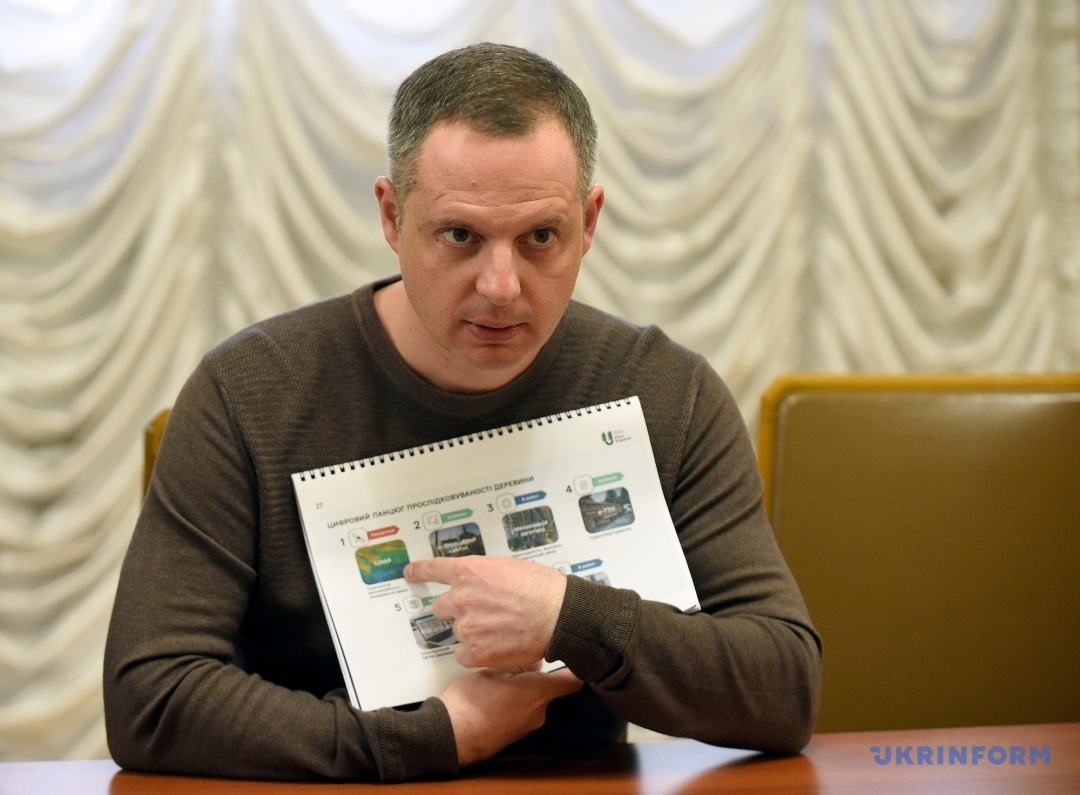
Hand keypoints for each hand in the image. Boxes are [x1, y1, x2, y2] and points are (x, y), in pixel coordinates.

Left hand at [404, 556, 565, 668]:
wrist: (557, 615)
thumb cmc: (541, 588)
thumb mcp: (508, 567)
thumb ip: (484, 575)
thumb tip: (478, 583)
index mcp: (468, 572)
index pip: (433, 569)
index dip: (419, 571)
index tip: (410, 573)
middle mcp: (460, 598)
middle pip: (441, 607)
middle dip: (456, 610)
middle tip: (480, 613)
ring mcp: (465, 626)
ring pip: (456, 631)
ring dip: (471, 631)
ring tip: (499, 630)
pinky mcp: (474, 651)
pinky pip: (463, 654)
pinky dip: (476, 653)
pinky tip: (496, 646)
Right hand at [441, 667, 582, 766]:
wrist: (451, 736)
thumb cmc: (469, 701)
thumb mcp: (490, 671)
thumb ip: (515, 665)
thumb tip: (530, 661)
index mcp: (537, 692)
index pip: (571, 680)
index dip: (576, 666)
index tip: (572, 654)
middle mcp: (539, 712)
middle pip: (549, 688)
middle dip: (537, 674)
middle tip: (519, 660)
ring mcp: (527, 726)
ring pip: (534, 700)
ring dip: (523, 688)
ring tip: (500, 678)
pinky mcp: (515, 734)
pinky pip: (522, 712)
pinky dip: (513, 702)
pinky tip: (494, 696)